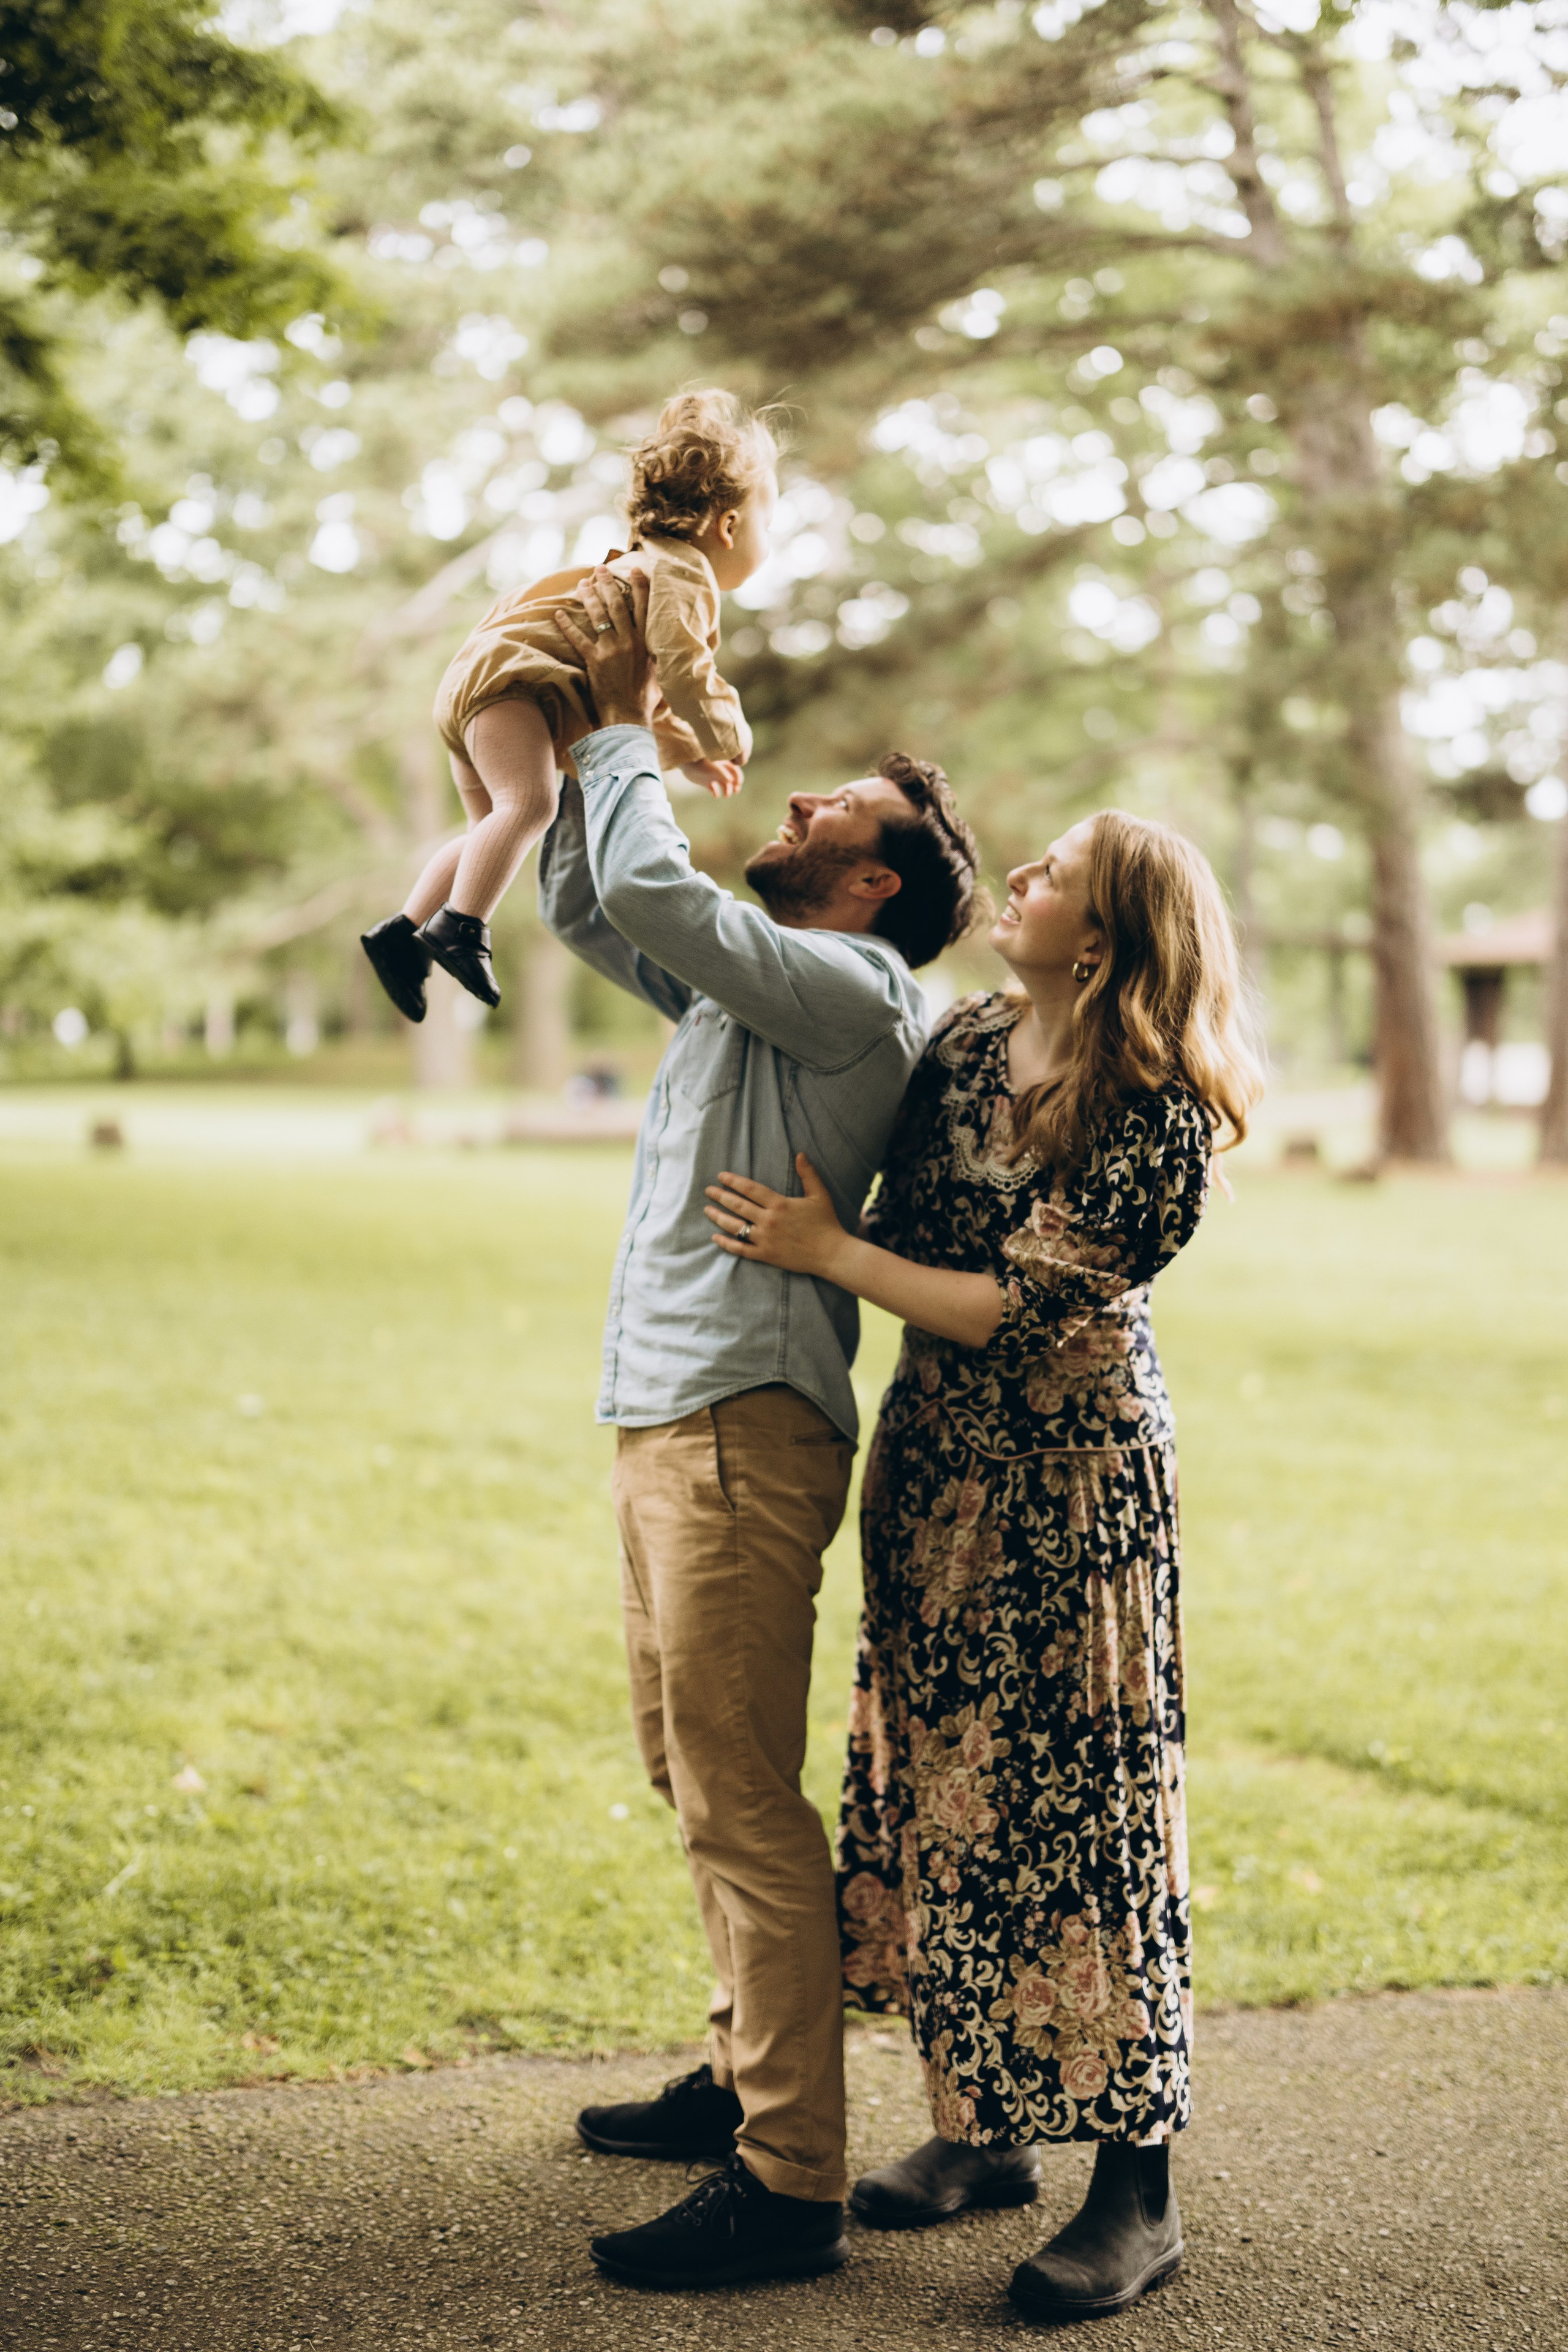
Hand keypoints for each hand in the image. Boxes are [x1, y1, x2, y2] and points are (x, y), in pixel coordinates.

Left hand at [555, 568, 658, 729]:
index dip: (639, 587)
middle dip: (608, 584)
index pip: (643, 608)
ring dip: (589, 597)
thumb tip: (656, 648)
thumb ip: (652, 656)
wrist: (628, 717)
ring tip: (582, 583)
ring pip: (598, 616)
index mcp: (646, 643)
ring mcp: (610, 650)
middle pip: (617, 605)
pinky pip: (578, 638)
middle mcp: (629, 642)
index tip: (635, 570)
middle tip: (600, 569)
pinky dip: (567, 625)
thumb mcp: (656, 673)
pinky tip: (559, 613)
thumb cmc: (643, 699)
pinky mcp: (594, 661)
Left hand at [683, 757, 743, 798]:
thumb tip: (731, 781)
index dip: (739, 777)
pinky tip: (715, 795)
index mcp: (723, 764)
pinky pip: (713, 789)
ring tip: (726, 795)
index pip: (735, 771)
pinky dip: (715, 793)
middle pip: (731, 779)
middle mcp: (719, 771)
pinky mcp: (706, 782)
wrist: (687, 763)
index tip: (738, 784)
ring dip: (727, 791)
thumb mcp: (714, 768)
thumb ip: (723, 773)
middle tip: (735, 792)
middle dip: (735, 786)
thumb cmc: (702, 763)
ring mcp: (713, 777)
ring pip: (724, 785)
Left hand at [705, 1154, 847, 1276]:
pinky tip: (715, 1237)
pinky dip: (726, 1243)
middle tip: (708, 1191)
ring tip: (707, 1210)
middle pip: (738, 1206)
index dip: (733, 1181)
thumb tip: (800, 1153)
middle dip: (720, 1196)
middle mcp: (769, 1220)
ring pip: (735, 1227)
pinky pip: (741, 1249)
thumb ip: (808, 1174)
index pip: (750, 1189)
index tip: (721, 1176)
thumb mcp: (819, 1194)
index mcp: (779, 1204)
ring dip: (719, 1217)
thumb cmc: (826, 1222)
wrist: (831, 1253)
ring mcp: (765, 1239)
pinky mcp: (766, 1255)